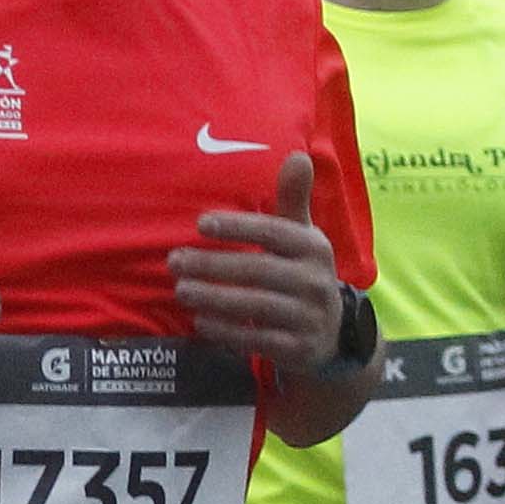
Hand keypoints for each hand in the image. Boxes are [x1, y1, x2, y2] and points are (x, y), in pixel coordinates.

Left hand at [173, 152, 348, 370]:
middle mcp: (315, 280)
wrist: (331, 333)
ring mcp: (308, 317)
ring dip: (213, 298)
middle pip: (258, 270)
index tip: (200, 224)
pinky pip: (258, 339)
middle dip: (212, 266)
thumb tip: (297, 155)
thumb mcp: (302, 236)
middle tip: (174, 261)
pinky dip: (227, 331)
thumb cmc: (302, 273)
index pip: (274, 232)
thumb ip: (293, 199)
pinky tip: (201, 322)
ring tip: (181, 290)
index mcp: (314, 247)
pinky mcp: (298, 348)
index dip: (238, 227)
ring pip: (255, 305)